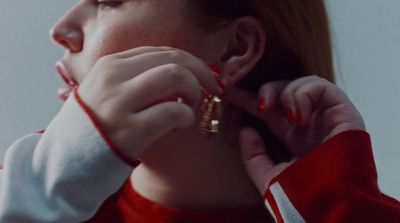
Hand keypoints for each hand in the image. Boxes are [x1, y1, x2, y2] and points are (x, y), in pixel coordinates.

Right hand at [77, 46, 221, 161]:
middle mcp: (113, 78)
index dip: (190, 61)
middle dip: (202, 73)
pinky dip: (187, 116)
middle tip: (213, 89)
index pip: (161, 51)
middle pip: (174, 59)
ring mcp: (119, 103)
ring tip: (192, 107)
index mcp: (109, 65)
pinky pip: (175, 111)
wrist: (65, 165)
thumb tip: (180, 70)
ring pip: (176, 76)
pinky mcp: (130, 132)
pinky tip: (181, 125)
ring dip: (195, 91)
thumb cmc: (93, 129)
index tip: (204, 75)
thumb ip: (133, 78)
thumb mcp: (105, 92)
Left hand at [224, 75, 365, 192]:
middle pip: (286, 92)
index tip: (229, 94)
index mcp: (294, 138)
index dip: (249, 100)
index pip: (270, 112)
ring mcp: (326, 117)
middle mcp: (310, 125)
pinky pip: (323, 88)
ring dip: (285, 92)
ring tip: (278, 112)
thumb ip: (253, 157)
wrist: (331, 205)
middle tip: (259, 104)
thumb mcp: (269, 178)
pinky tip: (299, 116)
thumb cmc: (303, 197)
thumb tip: (245, 131)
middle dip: (267, 90)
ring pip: (304, 85)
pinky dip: (305, 94)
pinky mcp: (343, 112)